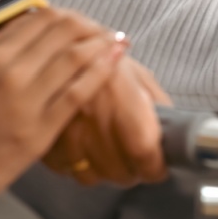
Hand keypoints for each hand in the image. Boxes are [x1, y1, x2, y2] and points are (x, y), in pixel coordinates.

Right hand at [0, 7, 125, 218]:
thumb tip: (11, 59)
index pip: (38, 19)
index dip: (69, 18)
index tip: (84, 24)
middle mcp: (5, 68)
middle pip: (61, 30)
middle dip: (90, 27)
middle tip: (107, 33)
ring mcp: (22, 98)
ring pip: (74, 55)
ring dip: (102, 44)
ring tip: (119, 43)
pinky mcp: (35, 131)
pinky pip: (77, 92)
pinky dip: (101, 73)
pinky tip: (116, 65)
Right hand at [43, 52, 170, 186]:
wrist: (57, 43)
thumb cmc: (102, 57)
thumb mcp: (139, 74)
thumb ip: (158, 106)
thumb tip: (174, 138)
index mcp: (121, 97)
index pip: (144, 152)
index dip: (155, 166)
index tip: (157, 166)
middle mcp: (91, 116)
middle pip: (119, 171)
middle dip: (132, 170)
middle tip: (134, 160)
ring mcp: (63, 129)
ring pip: (92, 175)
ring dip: (104, 170)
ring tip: (108, 155)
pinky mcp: (43, 135)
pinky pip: (65, 170)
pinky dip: (76, 165)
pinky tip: (83, 150)